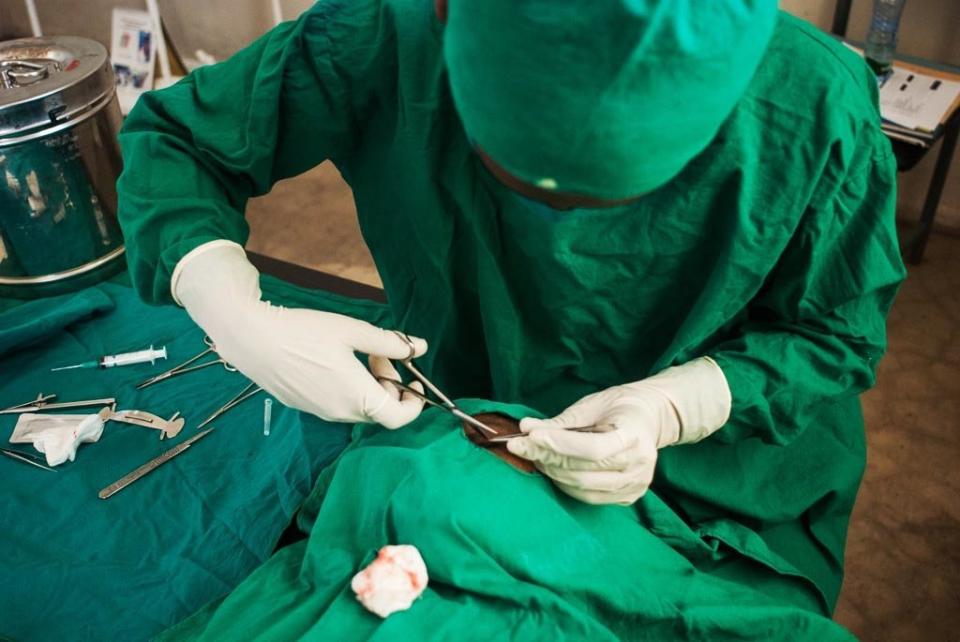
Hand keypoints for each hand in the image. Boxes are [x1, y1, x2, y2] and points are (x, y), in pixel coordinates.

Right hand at [173, 241, 427, 427]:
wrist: (252, 339)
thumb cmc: (305, 332)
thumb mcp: (353, 331)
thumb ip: (389, 343)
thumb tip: (420, 347)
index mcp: (358, 397)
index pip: (399, 418)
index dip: (414, 403)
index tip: (414, 380)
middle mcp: (340, 412)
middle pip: (380, 410)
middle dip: (389, 384)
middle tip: (379, 353)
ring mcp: (321, 412)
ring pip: (359, 407)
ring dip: (368, 385)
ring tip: (357, 353)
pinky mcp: (305, 406)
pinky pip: (338, 404)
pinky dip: (349, 388)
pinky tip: (334, 361)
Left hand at [506, 358, 730, 504]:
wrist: (652, 418)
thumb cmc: (619, 407)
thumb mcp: (593, 404)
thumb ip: (561, 421)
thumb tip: (526, 428)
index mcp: (634, 435)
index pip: (592, 448)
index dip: (558, 445)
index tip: (530, 436)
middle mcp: (640, 465)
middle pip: (583, 471)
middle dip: (547, 458)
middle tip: (521, 446)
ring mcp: (636, 484)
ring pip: (583, 488)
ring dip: (552, 473)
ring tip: (536, 456)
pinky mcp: (629, 497)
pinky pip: (589, 498)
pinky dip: (566, 485)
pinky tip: (554, 469)